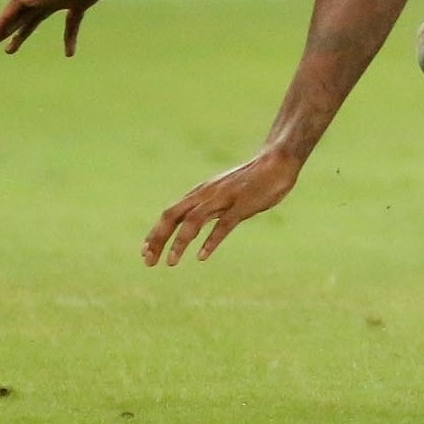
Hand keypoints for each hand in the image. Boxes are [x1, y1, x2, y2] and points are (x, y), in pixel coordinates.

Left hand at [143, 149, 300, 265]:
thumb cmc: (251, 179)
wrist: (278, 161)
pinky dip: (211, 240)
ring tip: (171, 263)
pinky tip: (202, 256)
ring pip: (194, 220)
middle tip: (148, 262)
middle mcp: (207, 194)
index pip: (170, 214)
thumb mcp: (224, 192)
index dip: (155, 233)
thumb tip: (195, 224)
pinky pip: (223, 224)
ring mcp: (224, 198)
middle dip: (158, 239)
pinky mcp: (242, 204)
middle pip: (173, 216)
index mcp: (201, 192)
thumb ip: (209, 206)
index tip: (145, 253)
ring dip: (180, 242)